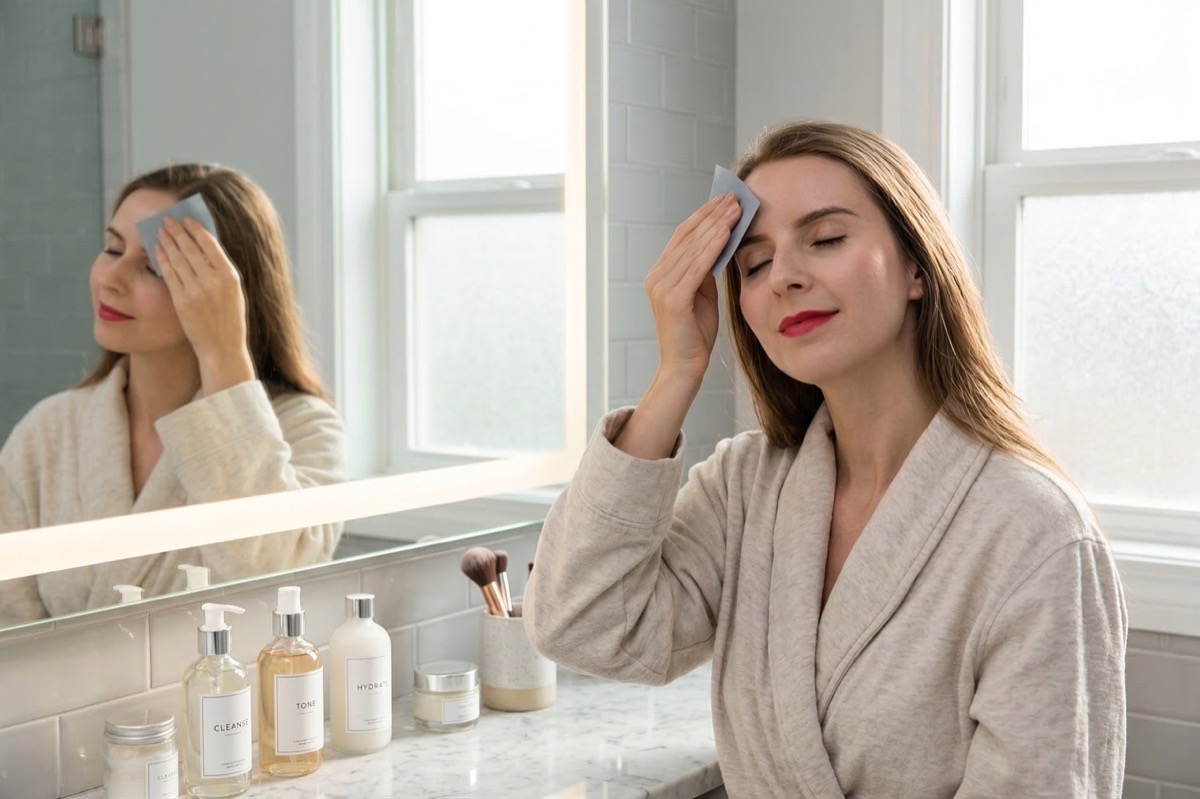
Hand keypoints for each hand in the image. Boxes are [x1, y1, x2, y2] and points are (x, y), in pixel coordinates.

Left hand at [155, 216, 255, 393]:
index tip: (187, 220)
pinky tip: (157, 250)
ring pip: (178, 258)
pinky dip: (162, 259)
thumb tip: (205, 247)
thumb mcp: (234, 292)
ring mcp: (197, 290)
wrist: (222, 348)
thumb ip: (222, 271)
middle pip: (191, 248)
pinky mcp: (182, 300)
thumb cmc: (229, 320)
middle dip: (177, 231)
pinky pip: (169, 274)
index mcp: (230, 276)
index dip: (196, 229)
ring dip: (167, 241)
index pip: (210, 244)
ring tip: (160, 231)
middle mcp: (214, 280)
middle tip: (167, 220)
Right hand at [643, 193, 740, 383]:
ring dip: (716, 225)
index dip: (703, 216)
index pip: (682, 236)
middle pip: (687, 237)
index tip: (724, 200)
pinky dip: (713, 246)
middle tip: (734, 197)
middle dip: (712, 215)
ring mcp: (661, 287)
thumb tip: (719, 243)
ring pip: (693, 248)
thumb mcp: (701, 294)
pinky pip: (696, 266)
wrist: (685, 366)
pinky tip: (727, 232)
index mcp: (660, 274)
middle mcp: (656, 277)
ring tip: (736, 209)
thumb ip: (704, 270)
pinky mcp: (672, 299)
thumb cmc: (695, 333)